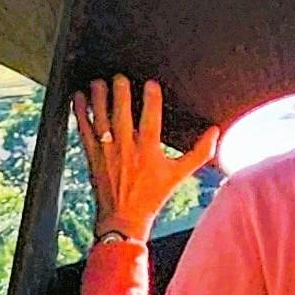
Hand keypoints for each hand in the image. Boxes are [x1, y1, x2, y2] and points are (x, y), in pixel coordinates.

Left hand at [70, 76, 218, 242]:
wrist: (124, 218)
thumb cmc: (153, 195)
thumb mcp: (179, 174)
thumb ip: (199, 152)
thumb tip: (215, 132)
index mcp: (149, 150)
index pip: (151, 118)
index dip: (152, 98)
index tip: (151, 83)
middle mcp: (126, 147)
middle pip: (122, 113)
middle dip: (120, 92)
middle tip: (120, 76)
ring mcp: (107, 150)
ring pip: (101, 118)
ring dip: (99, 98)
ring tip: (98, 82)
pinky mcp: (93, 154)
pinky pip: (84, 129)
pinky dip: (80, 113)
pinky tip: (79, 97)